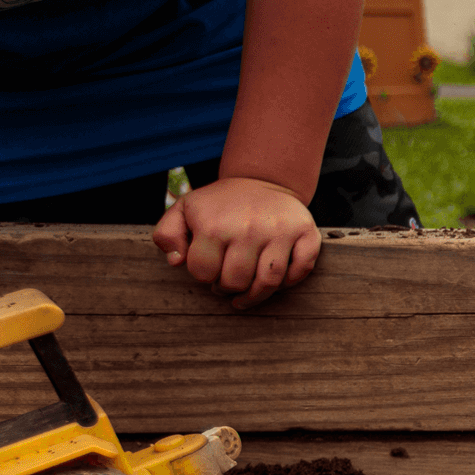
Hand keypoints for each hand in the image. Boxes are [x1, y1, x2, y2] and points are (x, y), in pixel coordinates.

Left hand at [152, 177, 321, 308]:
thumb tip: (176, 262)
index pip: (204, 273)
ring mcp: (280, 231)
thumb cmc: (220, 203)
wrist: (262, 179)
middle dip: (228, 288)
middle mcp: (249, 229)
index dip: (204, 277)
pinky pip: (301, 270)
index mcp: (215, 225)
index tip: (209, 272)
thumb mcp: (184, 210)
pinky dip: (289, 282)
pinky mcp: (306, 233)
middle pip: (236, 282)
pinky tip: (276, 281)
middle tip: (228, 284)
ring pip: (269, 282)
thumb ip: (167, 234)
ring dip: (256, 295)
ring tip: (247, 294)